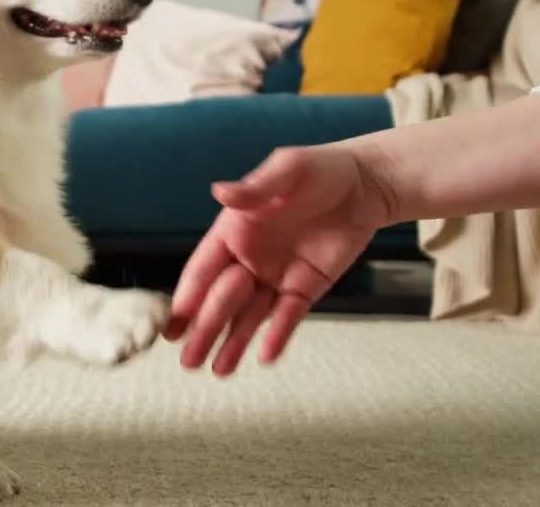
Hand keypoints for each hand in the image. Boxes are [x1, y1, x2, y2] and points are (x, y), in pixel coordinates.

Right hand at [163, 144, 393, 375]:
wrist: (365, 184)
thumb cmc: (320, 168)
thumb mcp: (287, 170)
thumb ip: (255, 188)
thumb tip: (220, 192)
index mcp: (234, 229)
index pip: (204, 268)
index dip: (188, 295)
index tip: (173, 322)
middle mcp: (249, 257)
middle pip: (222, 299)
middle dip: (204, 330)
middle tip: (188, 361)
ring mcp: (275, 275)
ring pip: (250, 315)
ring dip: (233, 342)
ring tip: (217, 371)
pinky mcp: (305, 288)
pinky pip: (287, 316)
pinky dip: (277, 335)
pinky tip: (265, 356)